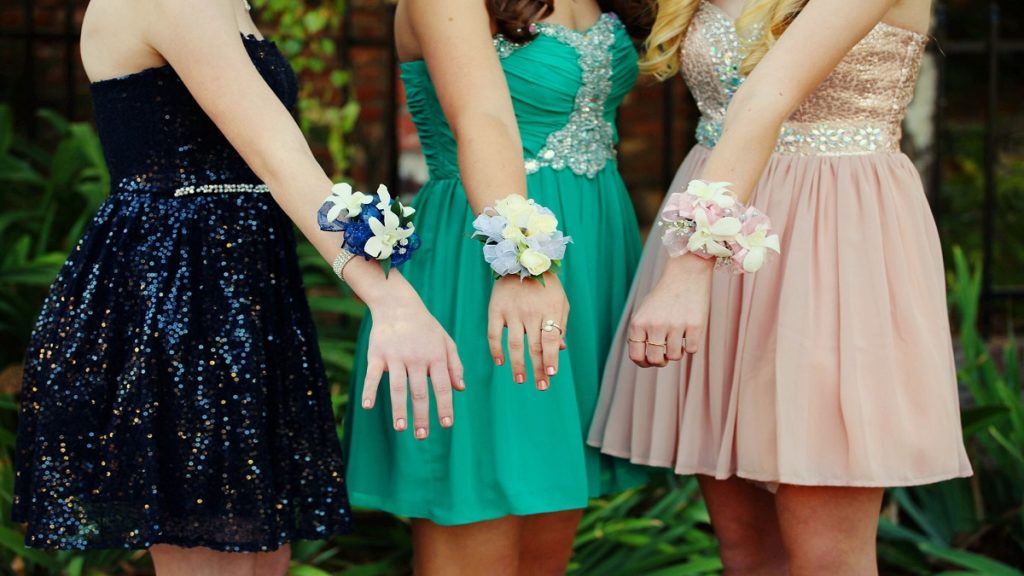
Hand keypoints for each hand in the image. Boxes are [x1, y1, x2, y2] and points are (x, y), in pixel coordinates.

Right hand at [361, 287, 464, 439]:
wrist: (398, 304)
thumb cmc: (425, 327)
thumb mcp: (446, 341)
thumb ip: (454, 364)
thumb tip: (461, 389)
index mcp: (435, 356)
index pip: (442, 386)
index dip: (445, 406)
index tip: (447, 425)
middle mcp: (416, 357)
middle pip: (420, 391)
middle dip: (422, 415)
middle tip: (422, 436)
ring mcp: (396, 356)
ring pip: (398, 387)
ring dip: (399, 409)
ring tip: (402, 428)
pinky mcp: (377, 354)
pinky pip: (373, 375)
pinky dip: (369, 390)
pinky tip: (367, 407)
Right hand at [488, 273, 568, 389]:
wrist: (521, 260)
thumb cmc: (545, 285)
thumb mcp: (560, 301)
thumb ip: (561, 325)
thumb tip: (561, 350)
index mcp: (550, 310)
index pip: (550, 341)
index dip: (551, 359)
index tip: (550, 374)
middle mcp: (531, 312)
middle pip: (534, 347)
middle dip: (538, 369)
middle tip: (541, 386)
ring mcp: (512, 311)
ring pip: (514, 345)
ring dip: (518, 365)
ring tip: (521, 380)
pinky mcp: (495, 310)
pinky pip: (494, 334)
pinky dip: (496, 349)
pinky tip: (500, 362)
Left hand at [628, 254, 713, 367]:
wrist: (685, 274)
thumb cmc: (663, 297)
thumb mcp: (644, 313)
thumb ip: (640, 336)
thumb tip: (646, 361)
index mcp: (638, 323)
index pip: (636, 356)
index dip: (644, 363)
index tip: (650, 361)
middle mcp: (655, 325)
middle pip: (655, 360)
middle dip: (661, 361)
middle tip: (665, 354)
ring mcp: (675, 325)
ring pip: (675, 356)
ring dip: (677, 351)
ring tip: (678, 337)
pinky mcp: (695, 325)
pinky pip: (691, 350)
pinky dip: (691, 345)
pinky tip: (689, 332)